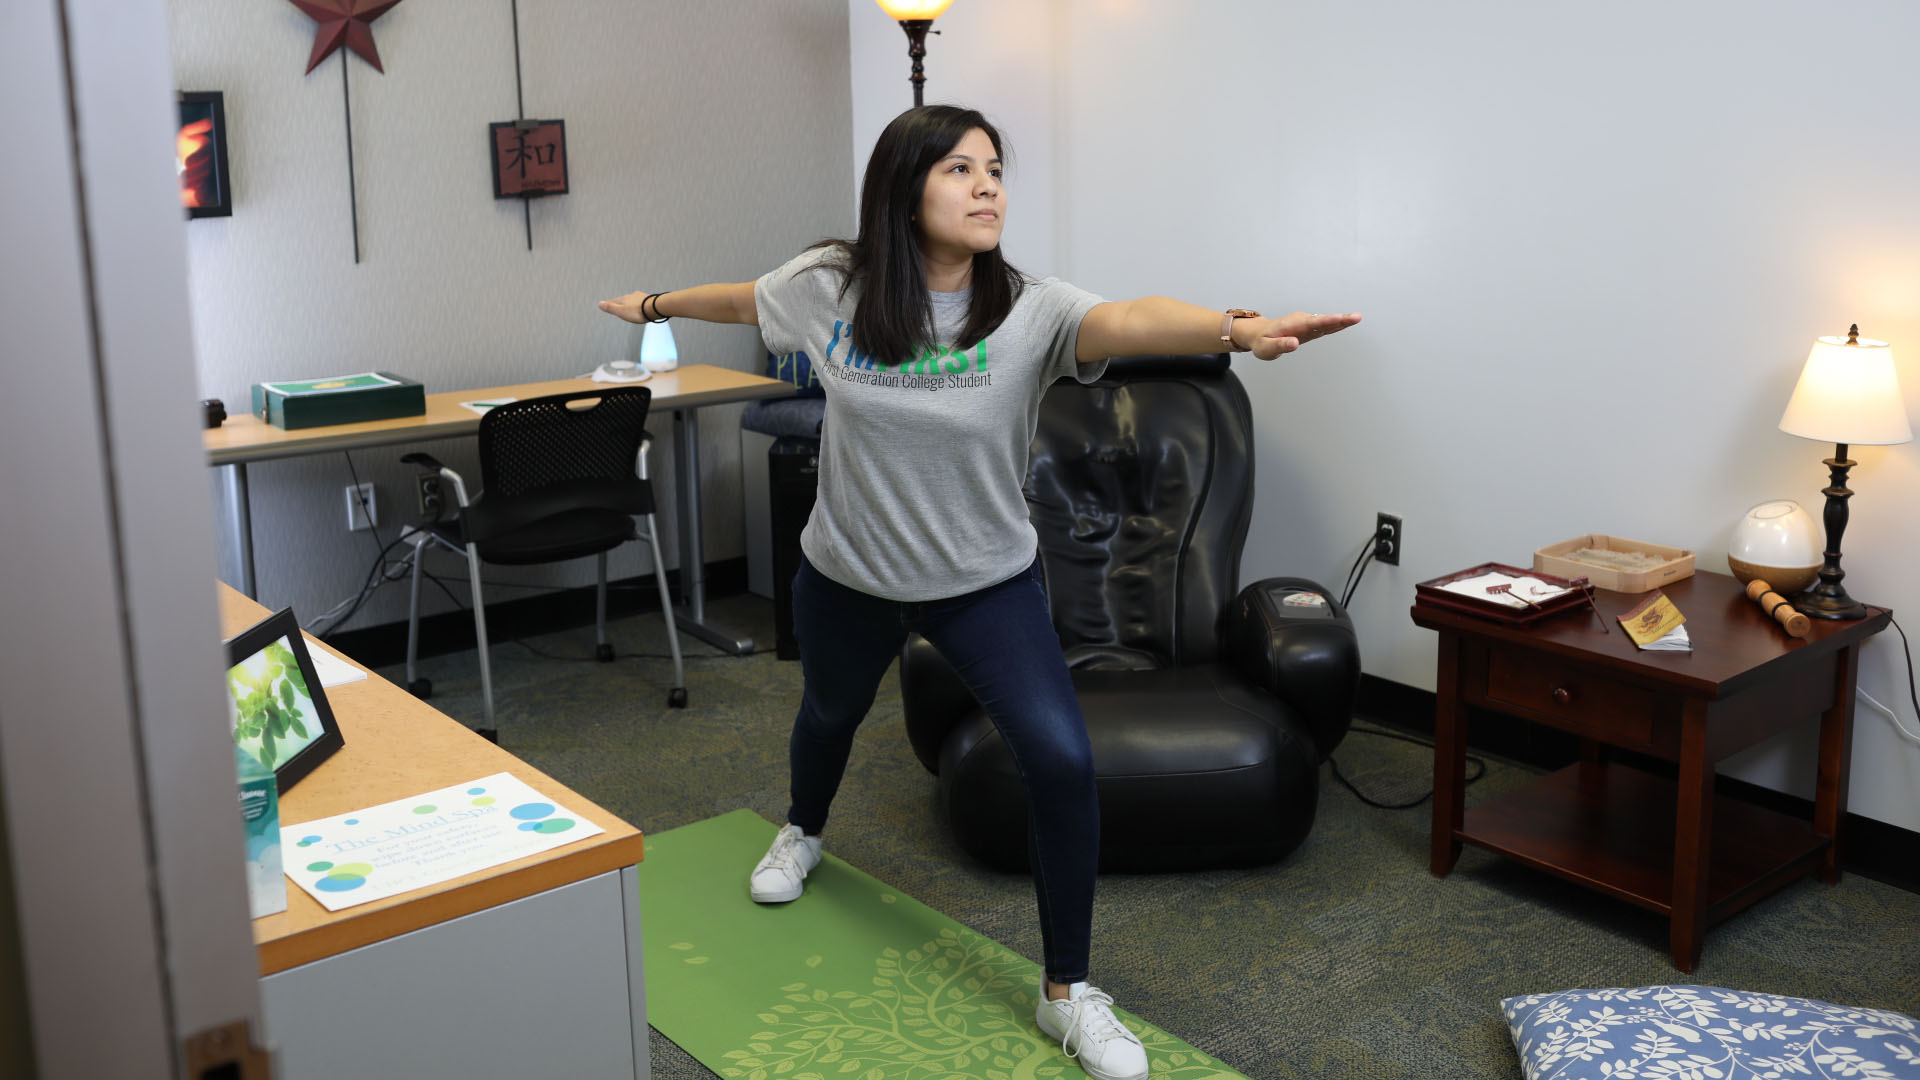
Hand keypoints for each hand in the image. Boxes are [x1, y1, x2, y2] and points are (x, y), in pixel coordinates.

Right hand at [598, 290, 654, 323]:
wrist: (654, 308)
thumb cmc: (637, 312)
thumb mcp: (620, 311)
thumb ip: (610, 307)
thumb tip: (599, 303)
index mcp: (623, 299)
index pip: (613, 302)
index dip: (609, 304)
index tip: (604, 304)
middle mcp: (631, 296)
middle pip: (623, 300)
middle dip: (620, 303)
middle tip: (616, 305)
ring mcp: (640, 297)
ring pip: (632, 299)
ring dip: (630, 302)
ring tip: (628, 305)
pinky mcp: (648, 299)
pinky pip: (641, 301)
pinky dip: (639, 303)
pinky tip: (641, 305)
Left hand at [1242, 311, 1361, 359]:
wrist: (1258, 334)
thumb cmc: (1261, 342)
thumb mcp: (1266, 348)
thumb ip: (1279, 345)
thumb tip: (1294, 344)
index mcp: (1292, 325)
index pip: (1312, 323)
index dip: (1327, 321)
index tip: (1340, 319)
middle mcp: (1301, 321)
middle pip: (1323, 321)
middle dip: (1340, 319)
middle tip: (1357, 317)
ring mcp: (1305, 323)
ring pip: (1325, 322)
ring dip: (1341, 321)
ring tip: (1356, 318)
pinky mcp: (1308, 328)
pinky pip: (1323, 326)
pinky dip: (1335, 324)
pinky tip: (1346, 323)